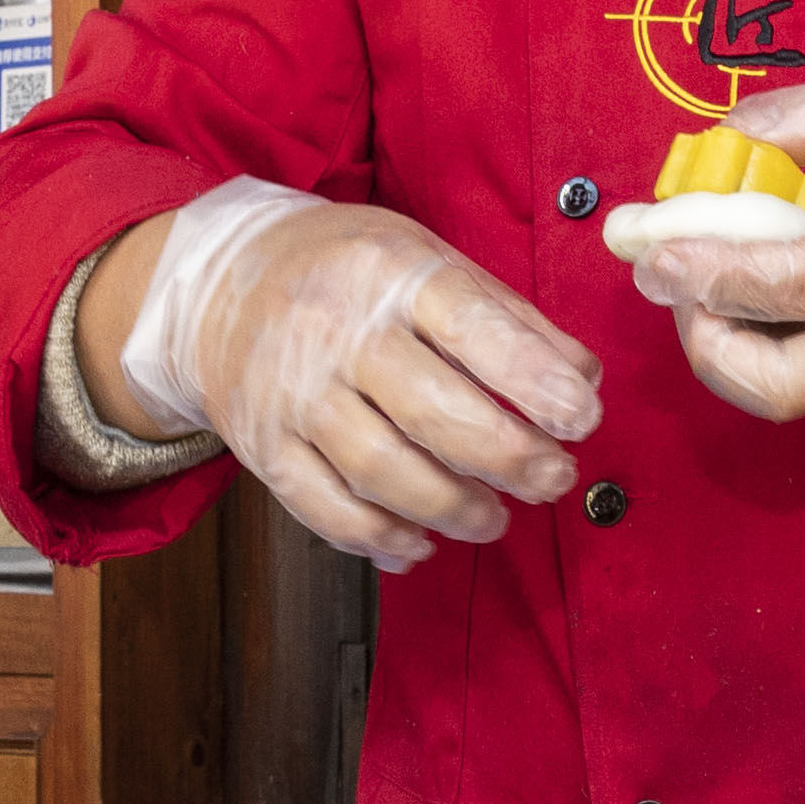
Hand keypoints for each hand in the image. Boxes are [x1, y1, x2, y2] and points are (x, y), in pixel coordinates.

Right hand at [99, 180, 600, 568]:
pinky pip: (325, 508)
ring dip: (452, 509)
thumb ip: (511, 319)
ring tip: (494, 518)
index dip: (534, 380)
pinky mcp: (263, 445)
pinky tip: (420, 542)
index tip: (581, 418)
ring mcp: (294, 393)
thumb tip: (582, 380)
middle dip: (508, 458)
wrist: (221, 283)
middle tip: (554, 480)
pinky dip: (379, 536)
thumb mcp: (431, 261)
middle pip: (433, 412)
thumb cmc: (350, 273)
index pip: (473, 328)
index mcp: (392, 273)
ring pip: (382, 471)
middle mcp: (338, 332)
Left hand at [624, 87, 804, 425]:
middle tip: (673, 282)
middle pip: (767, 383)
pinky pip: (803, 379)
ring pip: (776, 393)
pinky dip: (764, 341)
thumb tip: (720, 139)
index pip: (776, 284)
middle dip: (700, 336)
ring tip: (714, 280)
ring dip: (723, 342)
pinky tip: (765, 293)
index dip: (698, 266)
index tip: (644, 245)